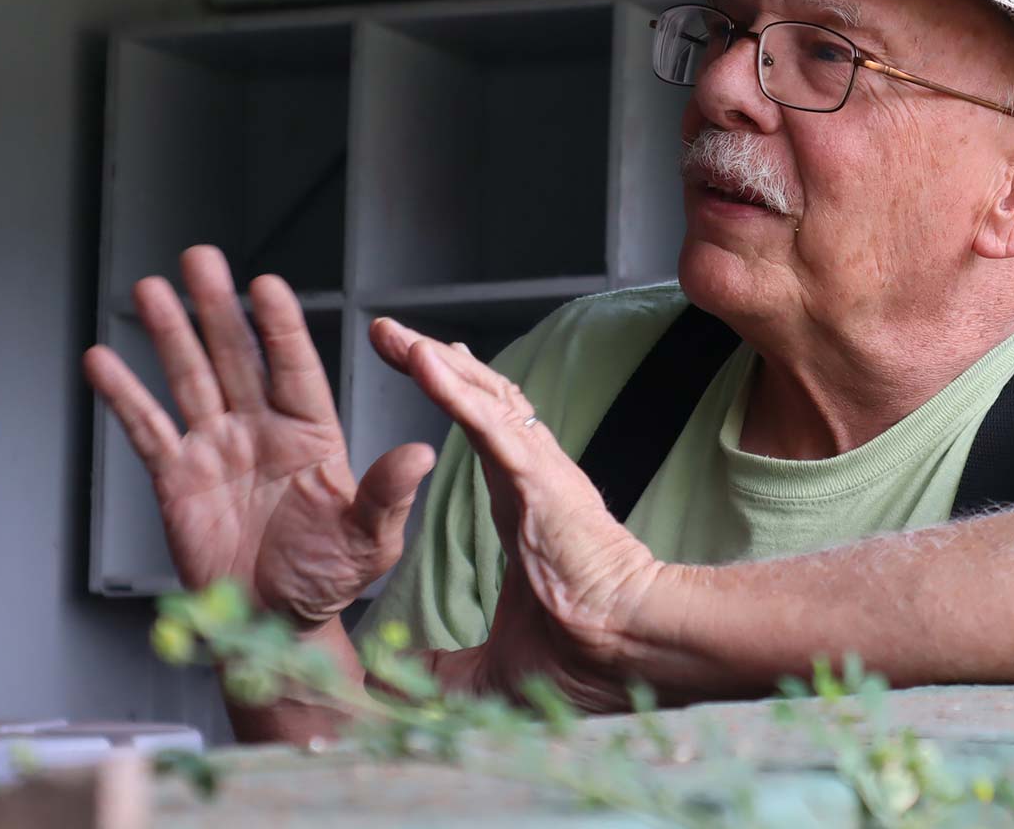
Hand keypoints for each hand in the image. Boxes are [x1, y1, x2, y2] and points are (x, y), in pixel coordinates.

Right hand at [84, 246, 436, 627]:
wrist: (274, 623)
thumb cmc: (329, 578)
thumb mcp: (369, 540)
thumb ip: (387, 494)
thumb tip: (422, 452)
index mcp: (312, 434)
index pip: (294, 368)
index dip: (279, 327)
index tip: (267, 285)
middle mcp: (262, 428)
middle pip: (236, 357)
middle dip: (217, 308)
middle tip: (201, 256)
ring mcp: (217, 448)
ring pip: (190, 379)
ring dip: (169, 334)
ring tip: (149, 288)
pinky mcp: (177, 478)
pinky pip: (148, 429)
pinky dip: (125, 396)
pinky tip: (101, 359)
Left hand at [370, 318, 669, 711]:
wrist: (626, 651)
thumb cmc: (581, 657)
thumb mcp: (489, 670)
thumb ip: (441, 670)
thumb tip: (395, 679)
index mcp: (524, 510)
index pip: (488, 436)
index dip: (458, 395)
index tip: (428, 363)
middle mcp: (532, 479)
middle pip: (480, 401)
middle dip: (432, 362)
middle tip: (388, 333)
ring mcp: (539, 474)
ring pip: (485, 401)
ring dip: (436, 363)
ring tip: (391, 334)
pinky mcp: (541, 479)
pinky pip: (492, 425)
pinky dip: (456, 391)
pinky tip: (424, 361)